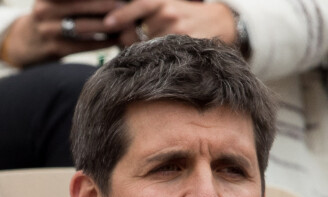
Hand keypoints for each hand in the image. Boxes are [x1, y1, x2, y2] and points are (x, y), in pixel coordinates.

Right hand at [1, 0, 122, 67]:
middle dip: (105, 4)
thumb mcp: (53, 2)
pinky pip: (83, 45)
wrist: (25, 44)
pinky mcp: (55, 49)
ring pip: (83, 26)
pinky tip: (115, 39)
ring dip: (106, 24)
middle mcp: (45, 9)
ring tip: (124, 22)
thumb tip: (108, 0)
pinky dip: (101, 42)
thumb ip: (73, 0)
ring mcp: (48, 30)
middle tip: (124, 4)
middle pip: (81, 5)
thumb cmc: (48, 19)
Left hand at [104, 0, 236, 46]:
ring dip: (147, 53)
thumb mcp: (168, 4)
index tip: (108, 23)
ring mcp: (179, 31)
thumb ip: (147, 12)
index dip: (122, 15)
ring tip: (157, 51)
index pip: (139, 6)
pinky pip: (165, 57)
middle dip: (133, 41)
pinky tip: (165, 58)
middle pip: (139, 34)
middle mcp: (169, 14)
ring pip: (150, 48)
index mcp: (163, 1)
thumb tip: (120, 29)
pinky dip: (160, 60)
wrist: (219, 22)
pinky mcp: (187, 46)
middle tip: (137, 44)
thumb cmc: (187, 14)